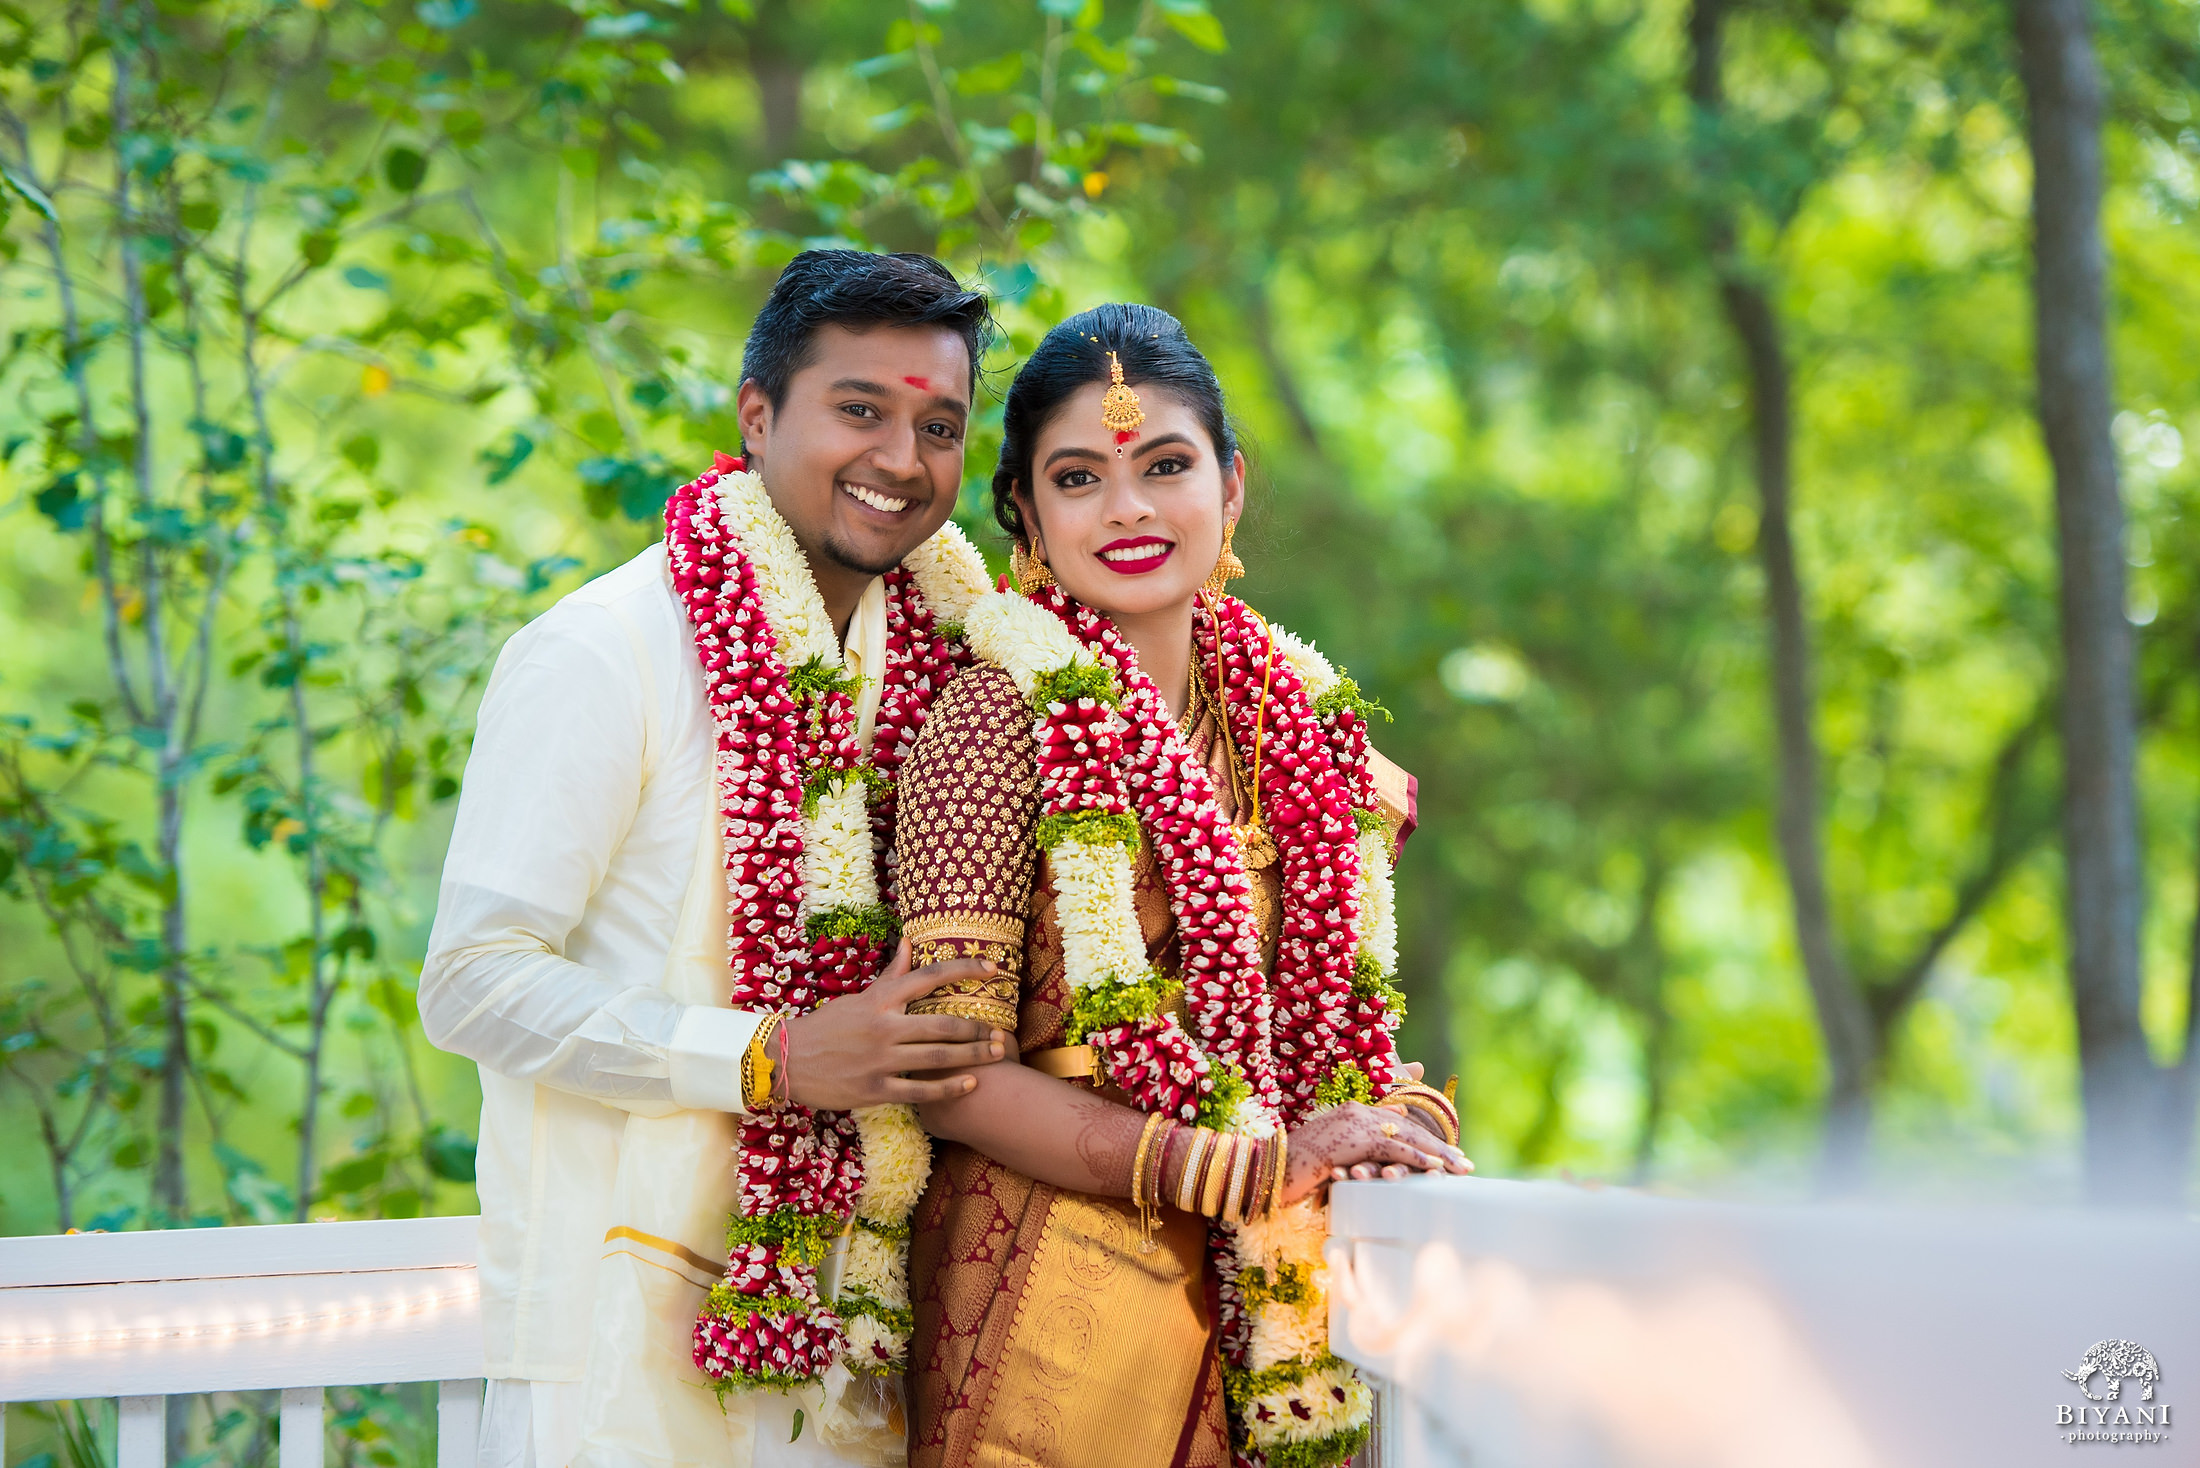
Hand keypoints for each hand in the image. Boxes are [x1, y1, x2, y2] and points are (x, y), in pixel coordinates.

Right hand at [780, 940, 1009, 1110]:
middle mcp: (883, 1027)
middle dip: (977, 1028)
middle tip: (1000, 1033)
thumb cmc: (827, 1026)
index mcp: (880, 1000)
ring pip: (937, 1057)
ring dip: (972, 1056)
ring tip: (996, 1054)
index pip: (929, 977)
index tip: (991, 968)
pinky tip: (970, 1084)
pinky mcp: (875, 1090)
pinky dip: (948, 1088)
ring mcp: (880, 1060)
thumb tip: (910, 943)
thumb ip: (890, 975)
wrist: (787, 1060)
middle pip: (942, 1024)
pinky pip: (920, 1090)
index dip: (963, 969)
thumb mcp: (858, 998)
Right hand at [1281, 1101, 1472, 1203]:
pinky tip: (1435, 1169)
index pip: (1399, 1125)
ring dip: (1436, 1154)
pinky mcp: (1350, 1139)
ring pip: (1406, 1138)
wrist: (1265, 1169)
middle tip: (1465, 1163)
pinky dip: (1416, 1159)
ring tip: (1459, 1167)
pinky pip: (1391, 1149)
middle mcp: (1357, 1112)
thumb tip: (1383, 1153)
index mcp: (1353, 1114)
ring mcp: (1353, 1123)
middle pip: (1408, 1129)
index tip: (1448, 1156)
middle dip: (1439, 1148)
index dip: (1426, 1141)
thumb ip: (1358, 1152)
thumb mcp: (1332, 1159)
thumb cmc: (1294, 1169)